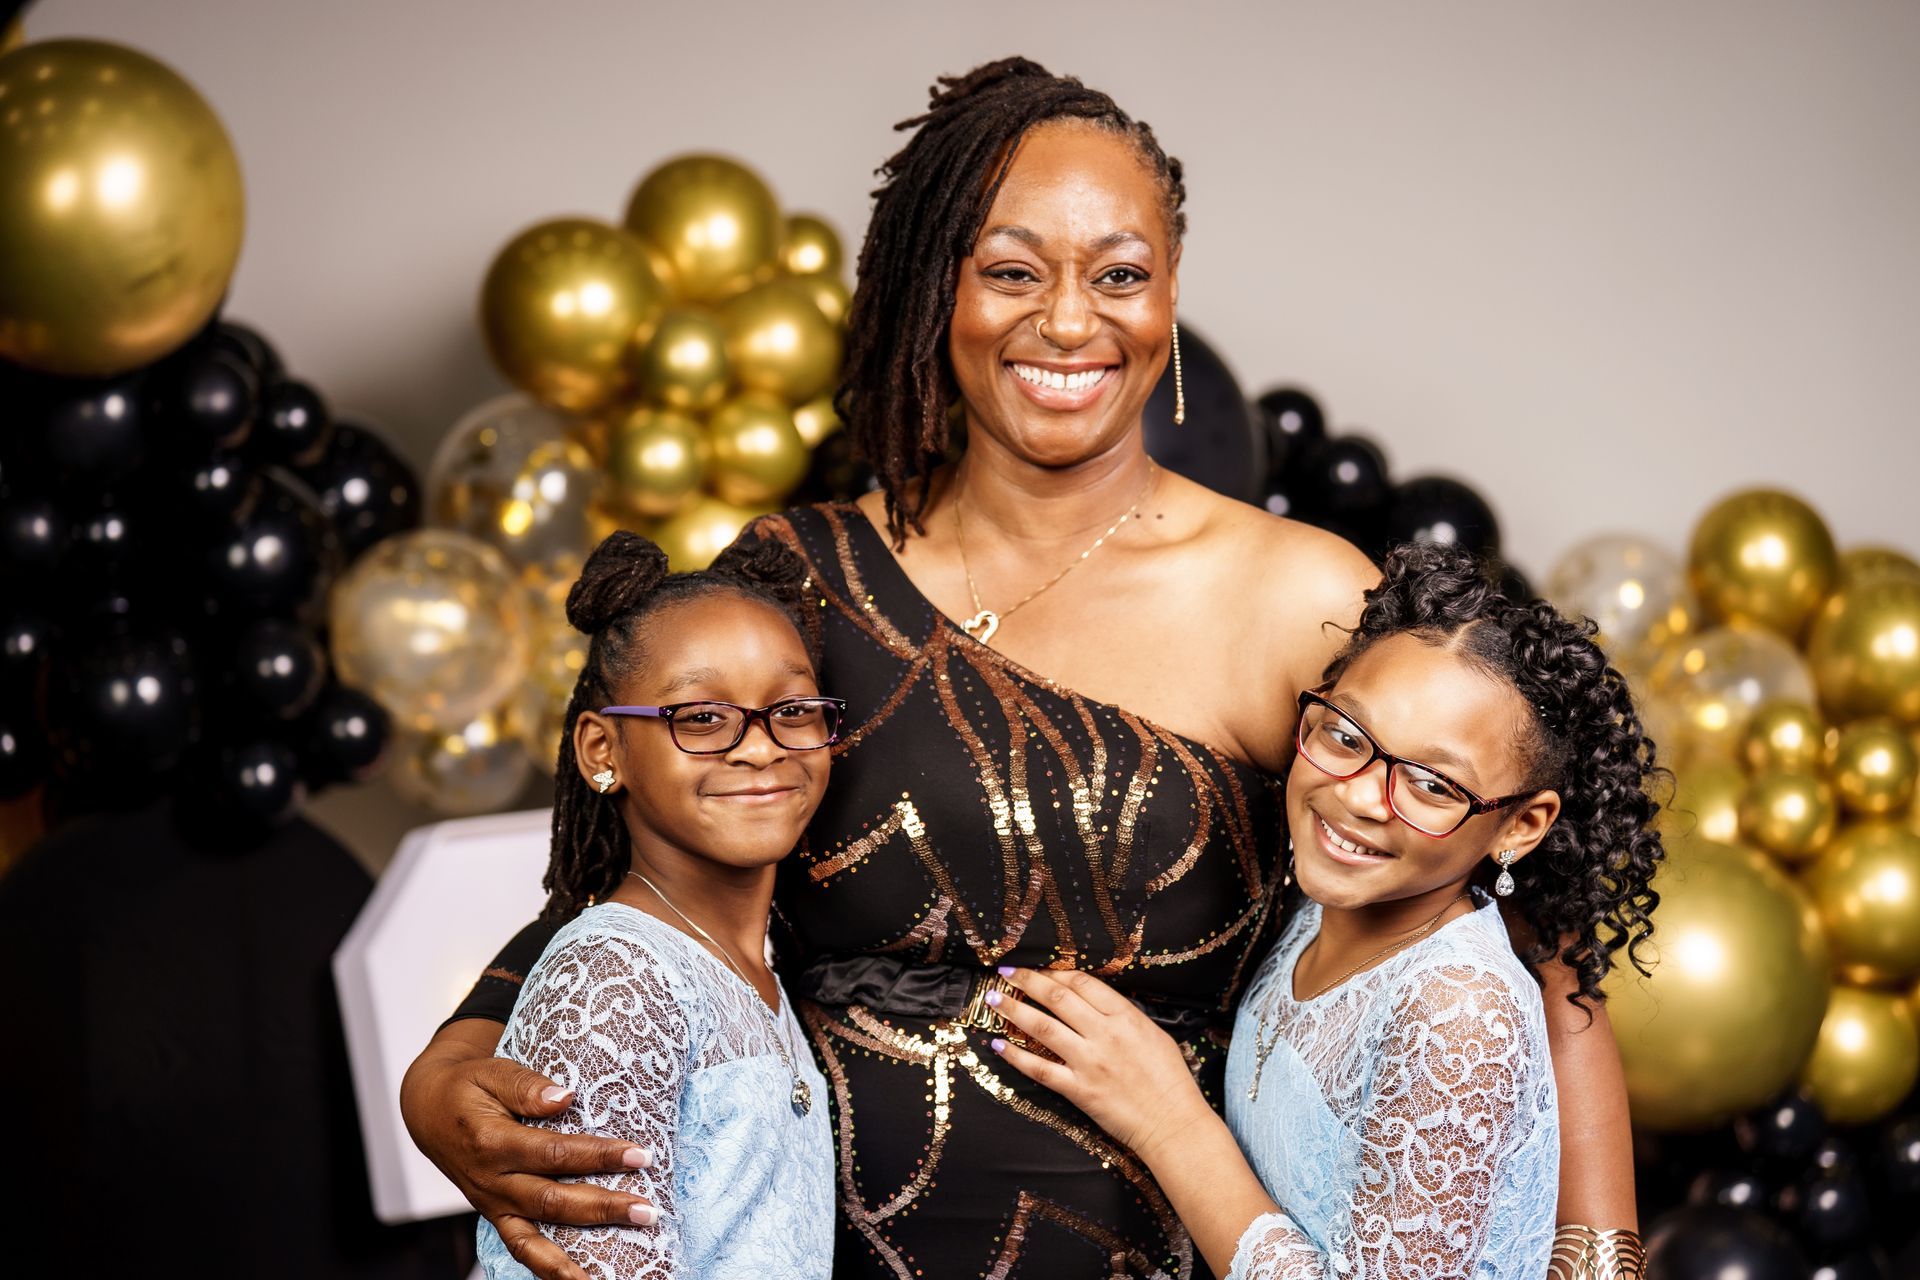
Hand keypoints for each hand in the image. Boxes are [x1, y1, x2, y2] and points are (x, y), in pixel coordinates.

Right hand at [399, 1021, 658, 1279]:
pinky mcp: (495, 1215)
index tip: (640, 1155)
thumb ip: (525, 1086)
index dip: (599, 1155)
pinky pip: (521, 1248)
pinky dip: (547, 1270)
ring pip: (536, 1239)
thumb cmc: (467, 1087)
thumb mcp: (491, 1072)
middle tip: (647, 1211)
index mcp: (493, 1142)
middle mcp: (492, 1181)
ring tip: (611, 1276)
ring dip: (575, 1259)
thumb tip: (565, 1097)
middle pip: (553, 1201)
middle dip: (603, 1208)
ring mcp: (493, 1204)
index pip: (554, 1153)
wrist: (428, 1111)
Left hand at [987, 967, 1212, 1161]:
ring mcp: (1089, 1062)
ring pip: (1042, 1027)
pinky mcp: (1079, 1090)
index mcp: (1126, 1017)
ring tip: (994, 1000)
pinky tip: (998, 1045)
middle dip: (1027, 981)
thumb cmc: (1170, 1080)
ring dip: (1014, 1011)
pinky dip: (1016, 1056)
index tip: (1038, 967)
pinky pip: (1040, 1069)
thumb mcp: (1154, 1034)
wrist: (1173, 1124)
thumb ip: (1124, 1015)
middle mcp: (1104, 1034)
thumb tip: (1095, 1001)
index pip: (1082, 983)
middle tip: (1006, 972)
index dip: (1054, 972)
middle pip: (1057, 998)